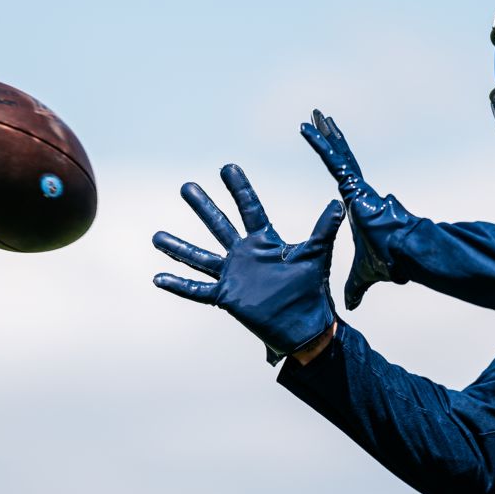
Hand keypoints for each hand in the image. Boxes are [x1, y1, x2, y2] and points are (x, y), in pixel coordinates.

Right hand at [153, 164, 345, 364]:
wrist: (305, 326)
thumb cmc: (311, 291)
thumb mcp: (315, 256)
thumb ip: (323, 230)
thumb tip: (338, 204)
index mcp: (264, 242)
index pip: (249, 208)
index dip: (239, 188)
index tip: (227, 167)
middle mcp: (244, 254)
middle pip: (219, 225)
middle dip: (203, 206)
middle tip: (186, 186)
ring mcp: (233, 275)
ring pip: (200, 257)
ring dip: (179, 246)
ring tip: (156, 236)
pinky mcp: (227, 297)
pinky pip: (198, 290)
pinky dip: (179, 284)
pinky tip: (158, 277)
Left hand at [301, 110, 420, 309]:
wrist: (405, 255)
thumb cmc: (390, 260)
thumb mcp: (365, 274)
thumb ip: (356, 286)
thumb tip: (352, 306)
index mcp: (360, 204)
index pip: (345, 176)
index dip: (336, 160)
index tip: (328, 146)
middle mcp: (359, 190)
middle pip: (341, 157)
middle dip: (329, 139)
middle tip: (317, 118)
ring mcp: (358, 186)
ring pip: (338, 154)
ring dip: (324, 135)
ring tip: (312, 115)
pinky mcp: (356, 186)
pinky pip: (334, 160)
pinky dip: (321, 145)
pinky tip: (309, 130)